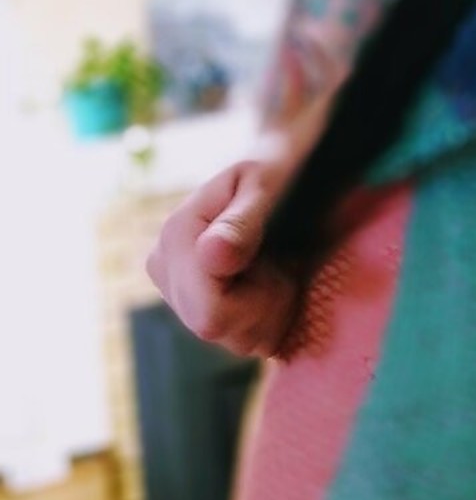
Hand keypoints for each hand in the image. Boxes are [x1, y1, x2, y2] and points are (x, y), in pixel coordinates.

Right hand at [146, 96, 328, 358]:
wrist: (275, 160)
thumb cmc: (275, 166)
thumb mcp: (266, 182)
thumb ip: (242, 222)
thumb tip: (211, 257)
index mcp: (176, 237)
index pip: (210, 315)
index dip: (256, 303)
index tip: (281, 266)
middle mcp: (164, 267)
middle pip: (218, 331)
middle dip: (263, 306)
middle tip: (286, 265)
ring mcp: (176, 287)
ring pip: (231, 339)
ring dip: (269, 310)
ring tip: (280, 268)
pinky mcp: (194, 302)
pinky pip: (237, 337)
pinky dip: (265, 316)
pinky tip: (272, 281)